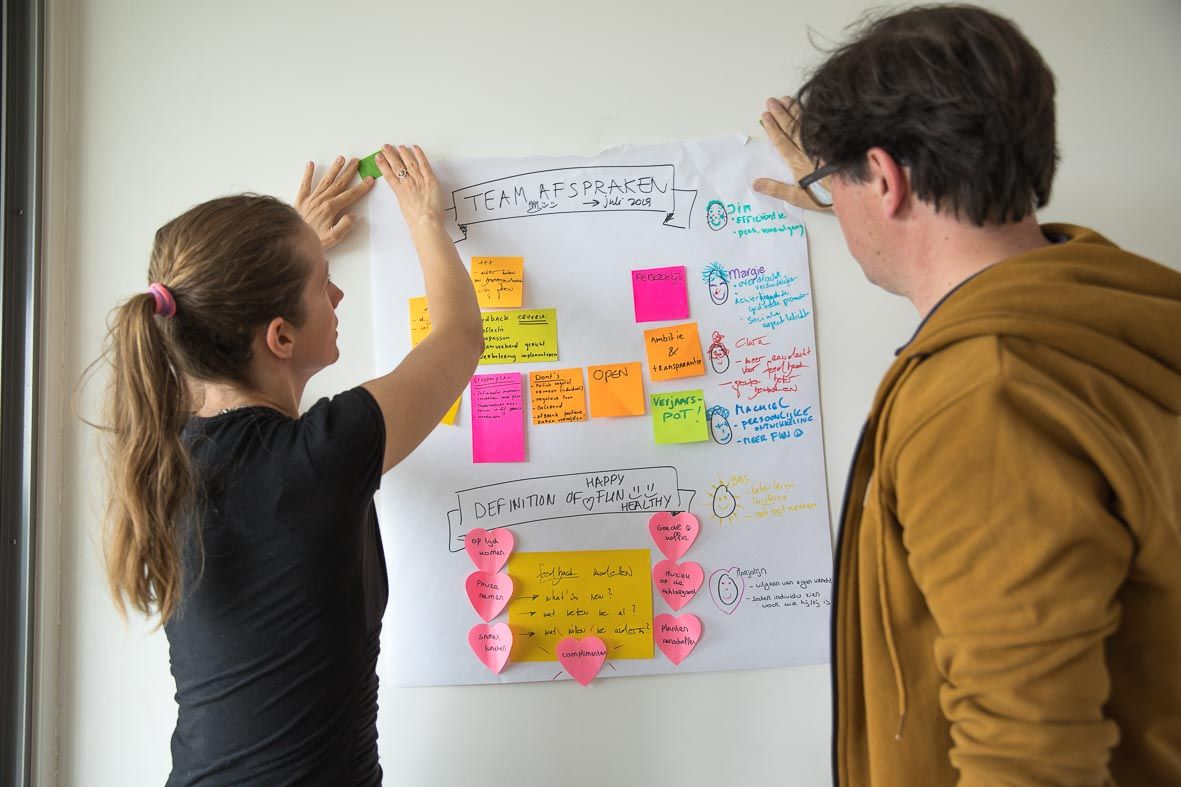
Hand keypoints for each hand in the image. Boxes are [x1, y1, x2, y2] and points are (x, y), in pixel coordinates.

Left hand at [295, 156, 375, 249]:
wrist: (293, 239)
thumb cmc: (314, 240)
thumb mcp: (333, 237)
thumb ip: (345, 225)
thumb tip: (353, 215)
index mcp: (331, 208)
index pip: (350, 195)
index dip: (361, 187)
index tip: (369, 180)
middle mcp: (322, 200)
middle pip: (339, 183)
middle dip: (349, 172)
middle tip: (356, 162)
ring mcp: (311, 198)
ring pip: (325, 180)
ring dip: (334, 169)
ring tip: (341, 159)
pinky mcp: (301, 199)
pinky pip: (305, 184)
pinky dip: (308, 173)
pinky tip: (310, 164)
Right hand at [375, 144, 444, 228]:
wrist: (426, 224)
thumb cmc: (417, 221)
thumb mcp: (405, 208)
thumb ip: (404, 197)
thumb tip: (404, 192)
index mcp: (400, 192)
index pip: (389, 175)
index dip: (382, 164)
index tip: (378, 157)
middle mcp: (407, 184)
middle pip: (397, 166)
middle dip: (390, 155)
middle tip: (385, 147)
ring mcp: (418, 181)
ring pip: (409, 163)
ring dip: (403, 153)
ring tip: (399, 146)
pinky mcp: (430, 180)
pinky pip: (424, 164)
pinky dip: (419, 155)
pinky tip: (415, 148)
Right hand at [753, 96, 831, 211]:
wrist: (852, 191)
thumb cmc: (824, 197)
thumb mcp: (798, 198)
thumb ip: (777, 189)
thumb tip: (755, 184)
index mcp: (797, 162)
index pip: (781, 142)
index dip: (772, 128)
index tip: (765, 116)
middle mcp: (808, 150)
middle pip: (791, 129)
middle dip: (780, 114)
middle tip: (771, 102)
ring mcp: (820, 143)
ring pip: (804, 124)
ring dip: (793, 110)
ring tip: (784, 99)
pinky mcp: (831, 140)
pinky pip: (819, 124)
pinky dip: (810, 114)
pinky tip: (805, 105)